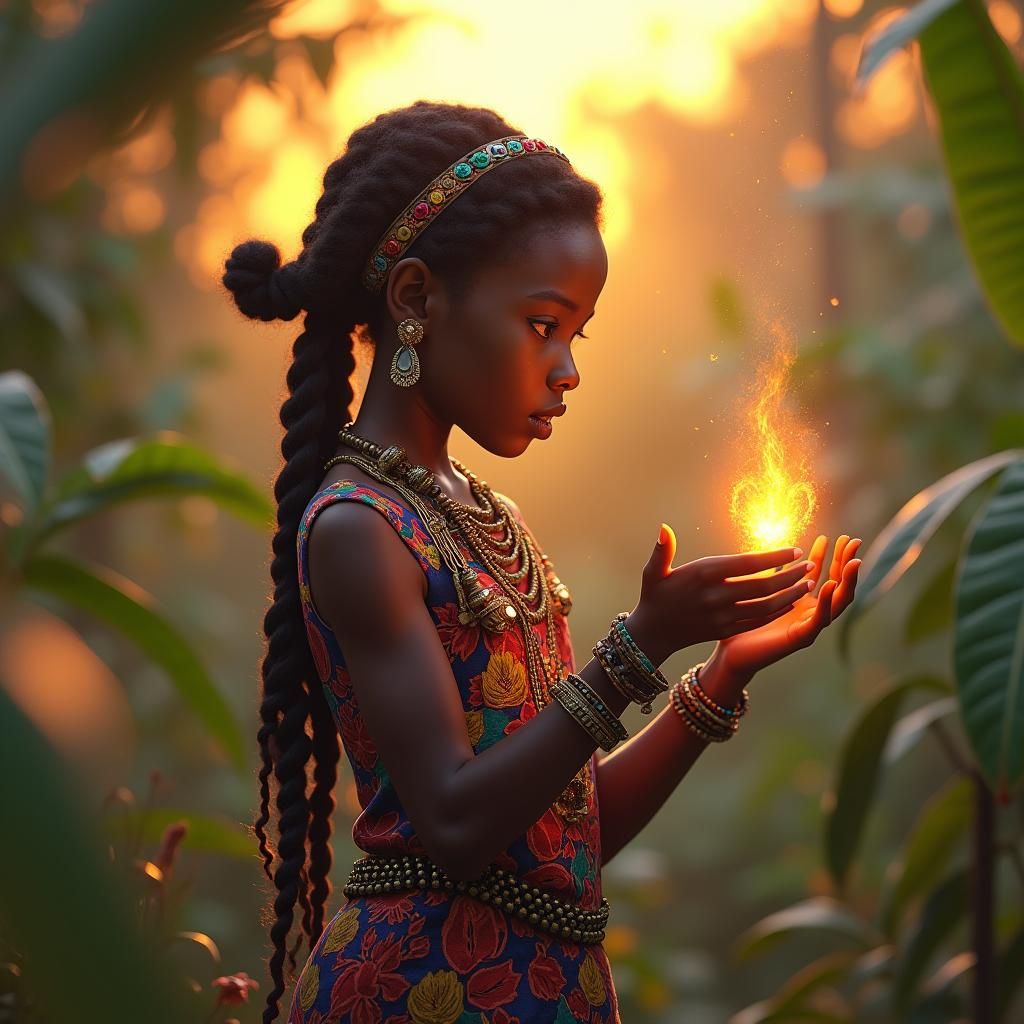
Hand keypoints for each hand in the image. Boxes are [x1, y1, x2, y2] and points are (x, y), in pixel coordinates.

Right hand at [628, 523, 821, 663]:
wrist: (654, 633)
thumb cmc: (656, 594)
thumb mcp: (654, 571)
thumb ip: (662, 550)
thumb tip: (663, 528)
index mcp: (702, 574)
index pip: (747, 563)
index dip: (774, 557)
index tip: (794, 550)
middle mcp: (715, 596)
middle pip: (762, 585)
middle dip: (791, 575)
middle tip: (810, 564)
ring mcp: (722, 616)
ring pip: (765, 605)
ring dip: (790, 594)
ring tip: (809, 583)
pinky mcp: (726, 630)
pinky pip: (758, 620)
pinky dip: (777, 611)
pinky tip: (791, 602)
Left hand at [714, 534, 861, 679]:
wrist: (731, 653)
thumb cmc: (743, 623)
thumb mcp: (761, 591)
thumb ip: (774, 576)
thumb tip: (778, 553)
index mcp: (803, 601)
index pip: (825, 575)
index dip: (833, 556)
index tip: (836, 536)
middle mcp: (811, 613)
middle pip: (838, 585)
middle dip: (847, 563)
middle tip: (853, 541)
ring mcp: (809, 626)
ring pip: (838, 602)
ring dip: (846, 581)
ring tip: (853, 561)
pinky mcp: (801, 638)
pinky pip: (819, 619)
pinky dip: (826, 602)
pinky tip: (828, 584)